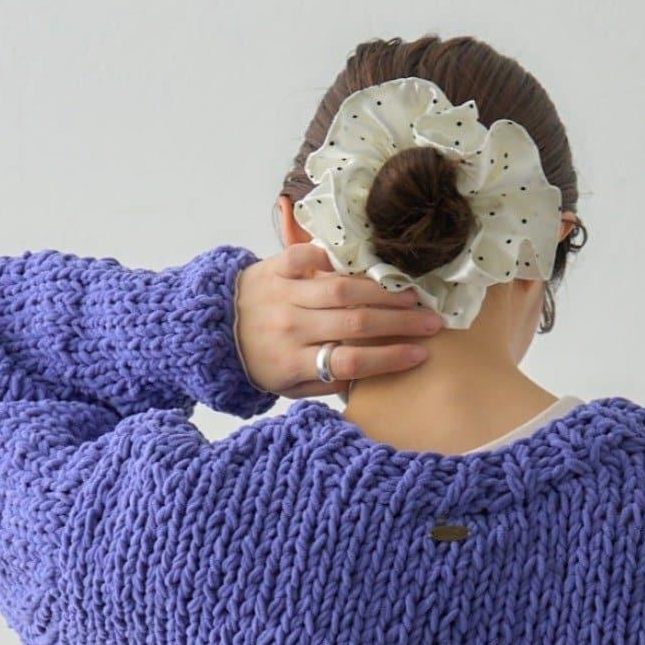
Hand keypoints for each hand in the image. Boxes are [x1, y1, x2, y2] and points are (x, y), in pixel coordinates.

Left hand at [234, 242, 442, 397]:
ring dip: (382, 292)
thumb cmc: (261, 363)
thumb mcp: (288, 388)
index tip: (420, 354)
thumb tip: (370, 374)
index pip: (349, 362)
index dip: (388, 358)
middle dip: (399, 323)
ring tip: (412, 295)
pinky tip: (367, 265)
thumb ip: (325, 383)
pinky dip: (338, 259)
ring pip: (341, 290)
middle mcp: (289, 328)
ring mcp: (282, 294)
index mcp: (291, 363)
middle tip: (431, 321)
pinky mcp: (274, 266)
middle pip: (353, 324)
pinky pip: (309, 256)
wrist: (212, 331)